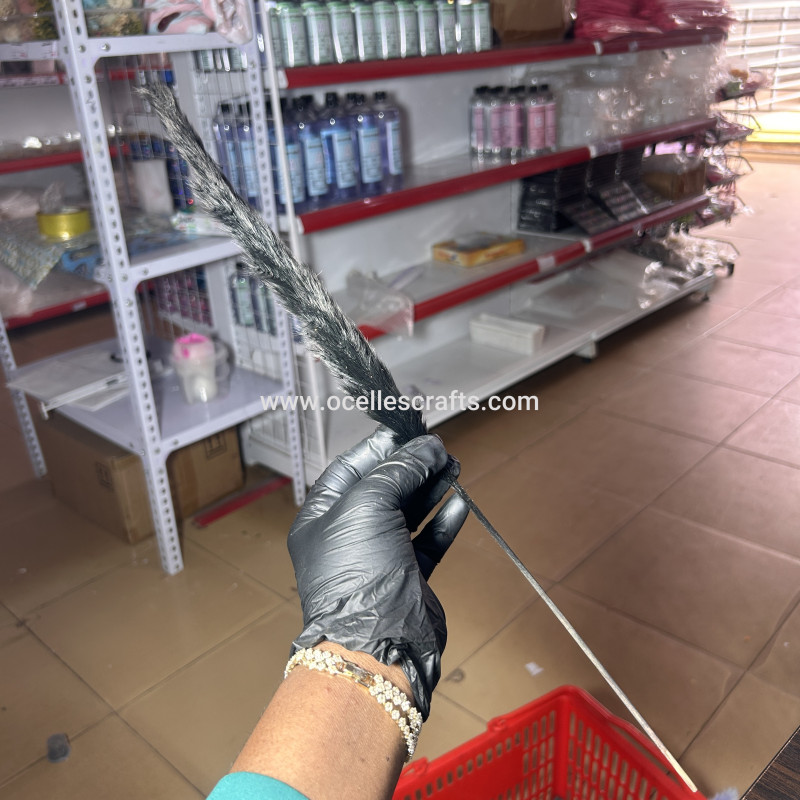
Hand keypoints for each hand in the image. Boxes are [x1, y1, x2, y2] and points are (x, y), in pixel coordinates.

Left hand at [288, 427, 468, 718]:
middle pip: (383, 488)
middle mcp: (349, 536)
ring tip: (453, 467)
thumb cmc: (358, 572)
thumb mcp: (368, 505)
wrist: (379, 645)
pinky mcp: (408, 577)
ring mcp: (379, 557)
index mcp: (323, 517)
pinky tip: (458, 503)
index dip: (379, 448)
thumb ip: (397, 471)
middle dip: (411, 466)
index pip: (350, 468)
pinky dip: (442, 521)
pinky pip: (427, 541)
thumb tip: (427, 448)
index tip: (408, 431)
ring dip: (430, 488)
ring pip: (408, 512)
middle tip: (439, 449)